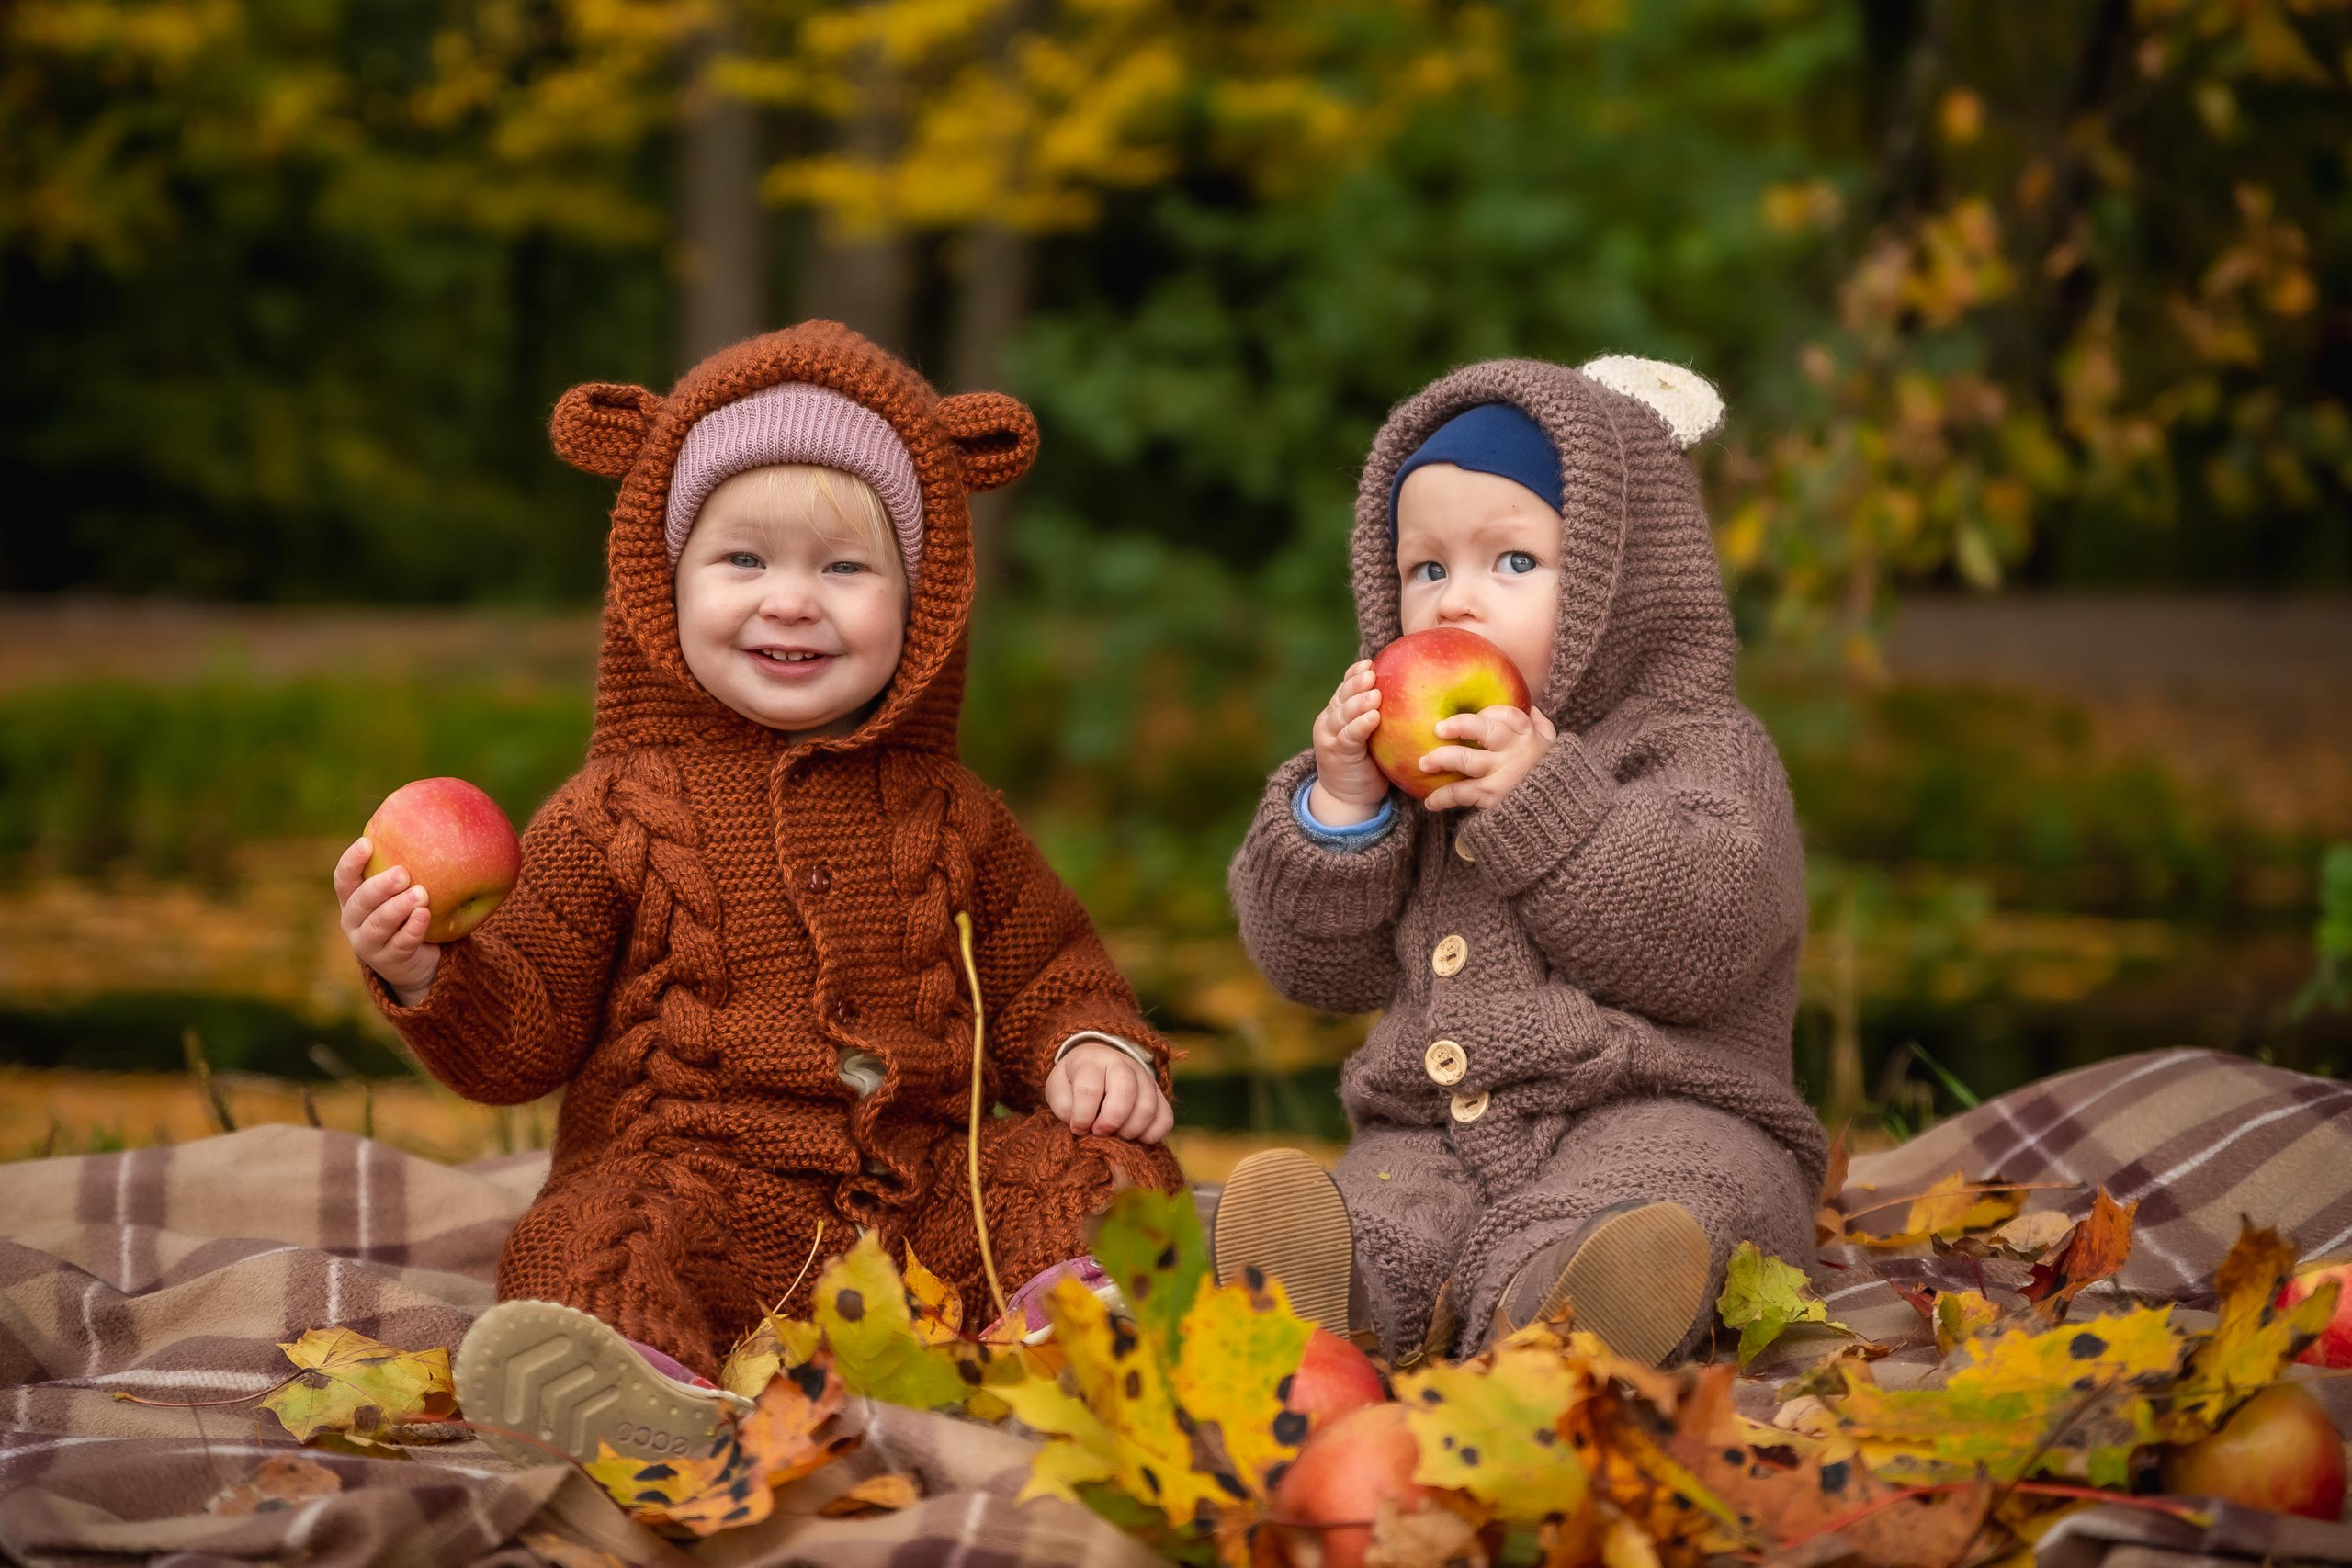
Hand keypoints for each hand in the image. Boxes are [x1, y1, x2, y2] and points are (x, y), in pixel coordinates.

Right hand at [334, 836, 440, 1006]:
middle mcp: (354, 921)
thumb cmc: (411, 913)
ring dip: (398, 908)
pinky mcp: (389, 962)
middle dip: (380, 886)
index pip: (344, 878)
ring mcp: (368, 944)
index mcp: (353, 899)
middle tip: (402, 873)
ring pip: (378, 925)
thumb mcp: (404, 890)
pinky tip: (424, 915)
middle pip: (360, 901)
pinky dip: (412, 929)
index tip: (367, 842)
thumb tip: (431, 818)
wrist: (419, 960)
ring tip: (421, 895)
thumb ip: (409, 866)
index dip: (352, 861)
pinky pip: (400, 944)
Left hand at [1045, 1042, 1173, 1143]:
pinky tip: (1135, 1139)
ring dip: (1130, 1130)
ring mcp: (1145, 1078)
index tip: (1077, 1128)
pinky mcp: (1160, 1094)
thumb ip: (1064, 1106)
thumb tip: (1082, 1126)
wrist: (1098, 1064)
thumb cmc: (1074, 1082)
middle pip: (1125, 1091)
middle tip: (1099, 1132)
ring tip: (1116, 1136)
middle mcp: (1122, 1065)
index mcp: (1091, 1062)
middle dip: (1111, 1120)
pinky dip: (1152, 1135)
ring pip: (1148, 1106)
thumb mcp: (1058, 1088)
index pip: (1089, 1089)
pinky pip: (1166, 1118)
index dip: (1082, 1116)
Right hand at [1308, 659, 1388, 824]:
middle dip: (1356, 683)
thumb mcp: (1373, 736)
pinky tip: (1373, 717)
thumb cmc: (1369, 764)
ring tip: (1375, 692)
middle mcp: (1329, 721)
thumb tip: (1413, 693)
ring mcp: (1330, 737)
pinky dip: (1360, 725)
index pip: (1345, 688)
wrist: (1349, 799)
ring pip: (1343, 714)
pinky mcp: (1336, 754)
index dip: (1355, 674)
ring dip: (1358, 702)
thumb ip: (1380, 716)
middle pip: (1342, 696)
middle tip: (1372, 671)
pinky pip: (1349, 736)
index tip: (1370, 662)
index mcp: (1337, 712)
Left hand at [1420, 704, 1557, 811]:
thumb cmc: (1550, 776)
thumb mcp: (1551, 746)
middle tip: (1438, 729)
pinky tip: (1430, 802)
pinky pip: (1461, 792)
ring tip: (1423, 762)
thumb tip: (1531, 708)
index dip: (1488, 711)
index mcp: (1529, 735)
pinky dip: (1443, 797)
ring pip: (1467, 759)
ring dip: (1442, 758)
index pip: (1508, 714)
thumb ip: (1540, 724)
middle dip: (1459, 725)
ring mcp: (1503, 774)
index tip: (1474, 714)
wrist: (1557, 814)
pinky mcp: (1492, 796)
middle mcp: (1515, 752)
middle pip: (1485, 730)